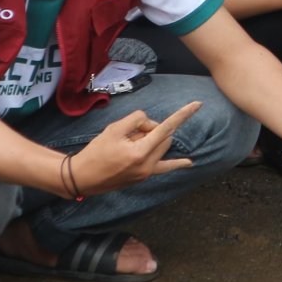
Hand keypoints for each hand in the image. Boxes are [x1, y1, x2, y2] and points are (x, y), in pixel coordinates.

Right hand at [68, 102, 200, 193]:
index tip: (198, 104)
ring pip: (163, 147)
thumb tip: (151, 124)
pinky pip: (164, 168)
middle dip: (153, 129)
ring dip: (154, 140)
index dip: (183, 114)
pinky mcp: (144, 177)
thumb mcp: (114, 129)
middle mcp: (148, 164)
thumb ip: (137, 120)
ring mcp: (147, 173)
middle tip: (132, 132)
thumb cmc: (96, 151)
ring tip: (130, 144)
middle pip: (164, 137)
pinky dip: (176, 164)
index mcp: (140, 152)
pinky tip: (190, 163)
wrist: (83, 177)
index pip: (166, 128)